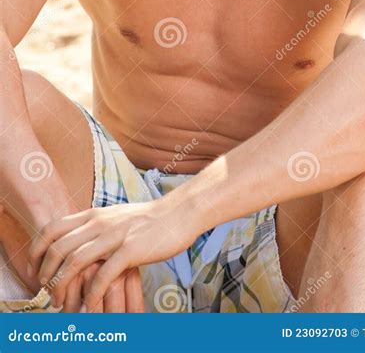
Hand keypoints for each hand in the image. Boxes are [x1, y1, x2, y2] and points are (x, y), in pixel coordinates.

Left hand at [28, 199, 194, 310]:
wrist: (179, 213)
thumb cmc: (149, 220)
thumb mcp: (115, 217)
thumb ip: (95, 228)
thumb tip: (76, 245)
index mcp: (94, 214)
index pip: (52, 229)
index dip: (36, 251)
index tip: (33, 270)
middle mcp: (99, 222)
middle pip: (59, 247)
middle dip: (46, 274)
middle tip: (46, 292)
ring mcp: (114, 235)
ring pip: (75, 261)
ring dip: (64, 286)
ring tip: (62, 303)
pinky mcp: (131, 250)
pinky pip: (103, 275)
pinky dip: (92, 293)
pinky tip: (91, 304)